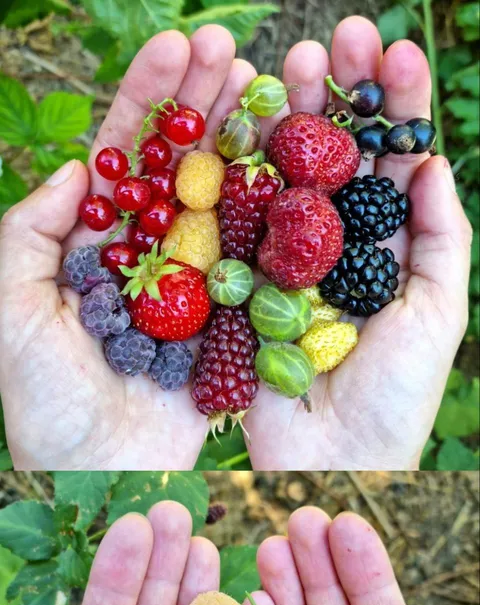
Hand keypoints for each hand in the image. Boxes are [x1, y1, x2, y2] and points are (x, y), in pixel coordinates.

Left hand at [0, 26, 257, 468]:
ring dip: (242, 144)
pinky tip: (291, 171)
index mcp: (91, 248)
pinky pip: (251, 265)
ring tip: (266, 85)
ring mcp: (190, 289)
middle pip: (177, 168)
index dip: (147, 102)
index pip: (122, 159)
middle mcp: (145, 259)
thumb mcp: (9, 312)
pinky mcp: (226, 324)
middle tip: (230, 47)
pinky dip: (270, 218)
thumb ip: (27, 236)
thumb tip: (75, 174)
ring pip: (220, 203)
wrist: (94, 470)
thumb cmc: (42, 400)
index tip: (175, 46)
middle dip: (201, 106)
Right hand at [245, 17, 472, 468]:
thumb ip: (442, 238)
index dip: (396, 105)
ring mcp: (287, 262)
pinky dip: (239, 175)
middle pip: (336, 157)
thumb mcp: (438, 314)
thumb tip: (433, 161)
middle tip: (337, 35)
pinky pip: (241, 223)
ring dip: (289, 117)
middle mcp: (337, 247)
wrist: (335, 457)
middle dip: (340, 95)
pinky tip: (241, 127)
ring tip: (290, 63)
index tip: (395, 50)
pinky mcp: (243, 285)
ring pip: (286, 177)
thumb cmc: (397, 396)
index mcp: (388, 249)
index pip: (392, 162)